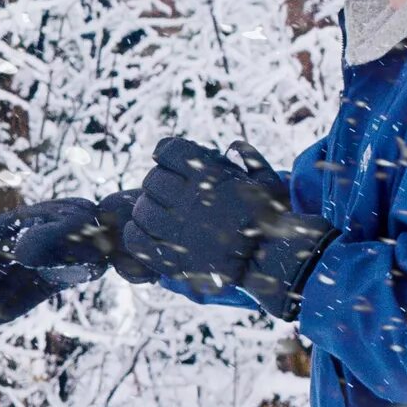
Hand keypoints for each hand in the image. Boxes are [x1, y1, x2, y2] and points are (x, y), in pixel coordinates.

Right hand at [0, 191, 143, 322]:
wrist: (122, 241)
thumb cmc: (96, 232)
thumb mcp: (73, 232)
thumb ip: (48, 240)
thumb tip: (20, 254)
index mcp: (33, 219)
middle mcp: (32, 238)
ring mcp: (41, 260)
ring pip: (8, 278)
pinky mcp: (50, 278)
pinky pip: (27, 292)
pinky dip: (13, 305)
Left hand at [119, 138, 334, 318]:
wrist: (269, 260)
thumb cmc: (271, 219)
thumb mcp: (269, 183)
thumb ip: (251, 161)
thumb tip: (234, 146)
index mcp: (210, 177)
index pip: (169, 151)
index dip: (165, 152)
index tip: (167, 159)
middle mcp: (189, 200)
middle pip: (152, 180)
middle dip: (157, 183)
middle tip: (164, 191)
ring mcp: (177, 230)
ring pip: (142, 210)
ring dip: (145, 209)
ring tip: (156, 213)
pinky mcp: (171, 257)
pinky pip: (137, 240)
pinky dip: (135, 234)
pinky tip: (144, 232)